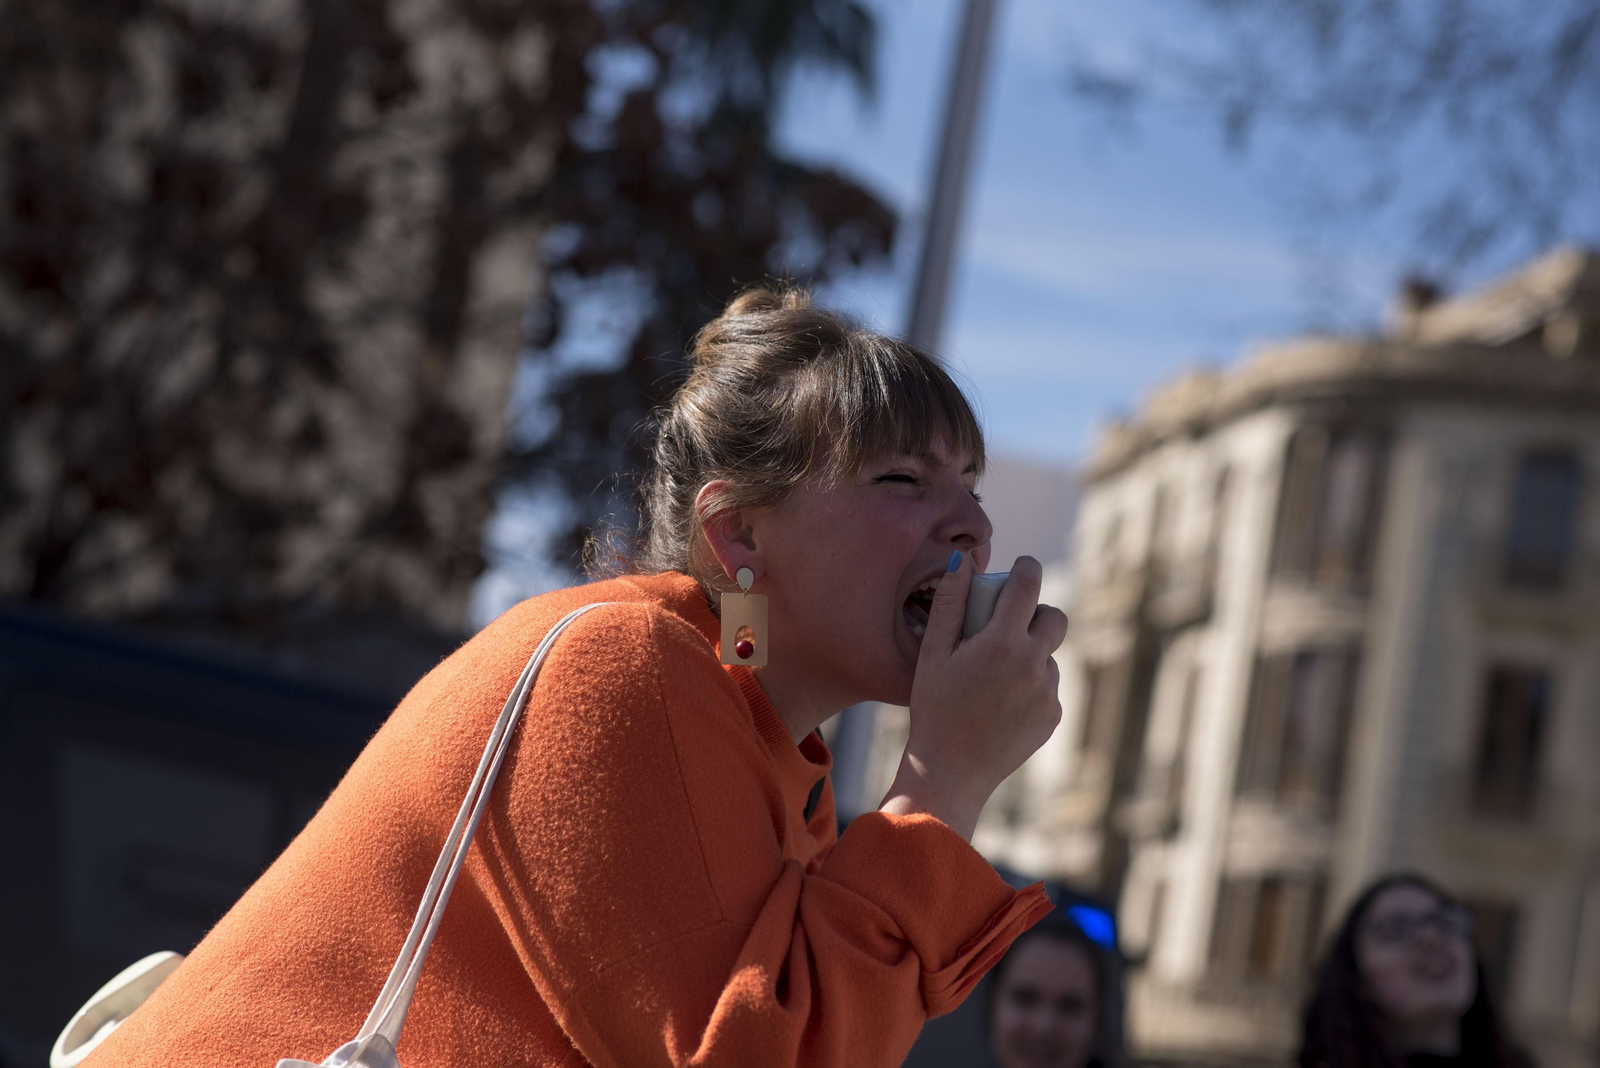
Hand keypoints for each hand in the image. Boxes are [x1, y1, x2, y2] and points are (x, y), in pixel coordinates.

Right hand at [878, 552, 1068, 839]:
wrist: (950, 771)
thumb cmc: (934, 708)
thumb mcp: (932, 653)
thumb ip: (948, 603)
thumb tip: (962, 561)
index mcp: (1002, 642)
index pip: (1027, 585)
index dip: (1026, 568)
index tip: (1021, 566)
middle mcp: (1033, 663)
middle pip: (1054, 617)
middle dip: (1035, 612)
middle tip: (1007, 624)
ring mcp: (1047, 692)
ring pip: (1048, 655)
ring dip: (1029, 653)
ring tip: (993, 676)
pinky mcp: (1052, 716)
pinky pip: (1047, 686)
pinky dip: (1030, 684)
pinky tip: (1001, 702)